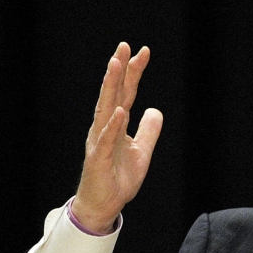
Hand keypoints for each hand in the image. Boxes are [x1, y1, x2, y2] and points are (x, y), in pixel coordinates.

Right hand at [71, 43, 162, 232]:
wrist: (104, 206)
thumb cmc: (118, 178)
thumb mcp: (141, 151)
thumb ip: (148, 131)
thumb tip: (155, 110)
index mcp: (116, 125)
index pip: (126, 93)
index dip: (134, 73)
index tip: (143, 52)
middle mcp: (105, 128)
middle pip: (113, 94)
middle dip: (119, 70)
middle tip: (124, 46)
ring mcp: (99, 142)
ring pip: (105, 109)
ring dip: (110, 87)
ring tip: (116, 66)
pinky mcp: (98, 159)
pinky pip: (105, 140)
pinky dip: (111, 126)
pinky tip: (118, 111)